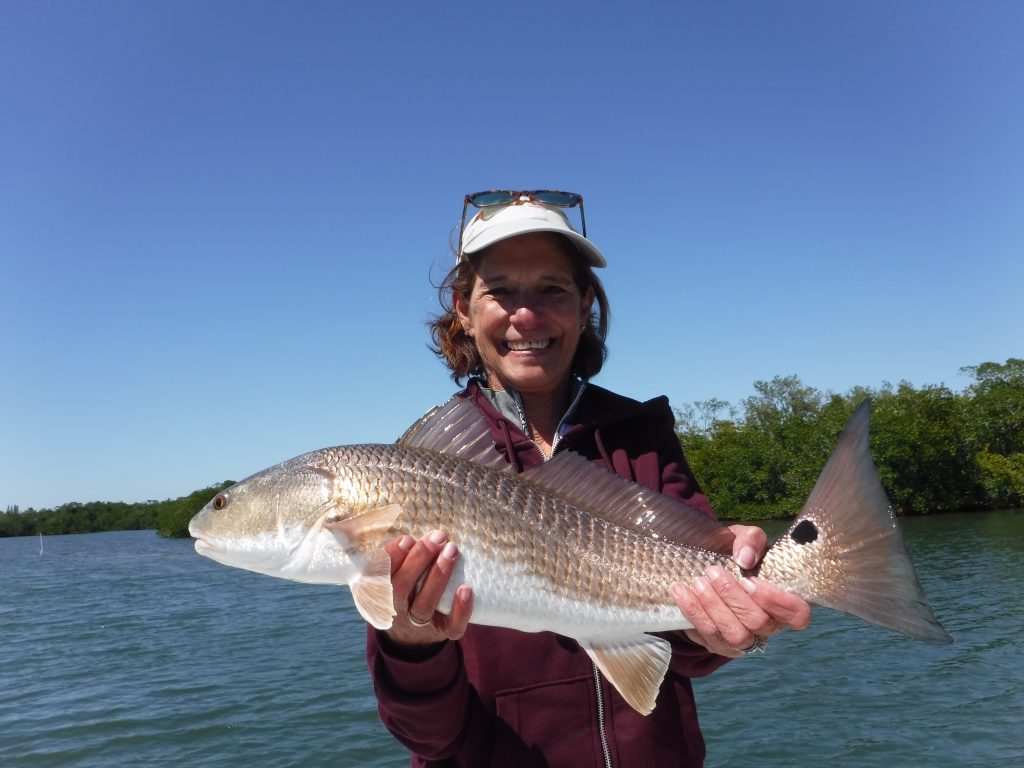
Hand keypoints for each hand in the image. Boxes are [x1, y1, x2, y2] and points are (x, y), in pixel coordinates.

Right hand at [384, 530, 472, 646]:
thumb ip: (398, 556)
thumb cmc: (402, 592)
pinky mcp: (440, 634)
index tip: (408, 539)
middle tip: (438, 537)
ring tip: (452, 550)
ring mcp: (417, 625)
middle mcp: (394, 610)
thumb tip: (424, 531)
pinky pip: (450, 626)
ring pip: (424, 604)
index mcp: (377, 593)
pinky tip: (466, 589)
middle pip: (400, 588)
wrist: (409, 637)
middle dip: (419, 559)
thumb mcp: (388, 576)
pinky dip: (460, 610)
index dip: (392, 557)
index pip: (379, 575)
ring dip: (438, 576)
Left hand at [671, 524, 810, 656]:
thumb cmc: (734, 556)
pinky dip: (693, 611)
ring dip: (714, 606)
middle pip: (759, 623)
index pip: (797, 615)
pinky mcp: (717, 645)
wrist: (704, 567)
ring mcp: (742, 641)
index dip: (778, 601)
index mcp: (782, 604)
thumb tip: (745, 558)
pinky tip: (681, 591)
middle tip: (714, 572)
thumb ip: (751, 540)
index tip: (750, 579)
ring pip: (734, 634)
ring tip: (698, 581)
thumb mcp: (744, 539)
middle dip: (734, 597)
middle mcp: (767, 627)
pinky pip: (707, 634)